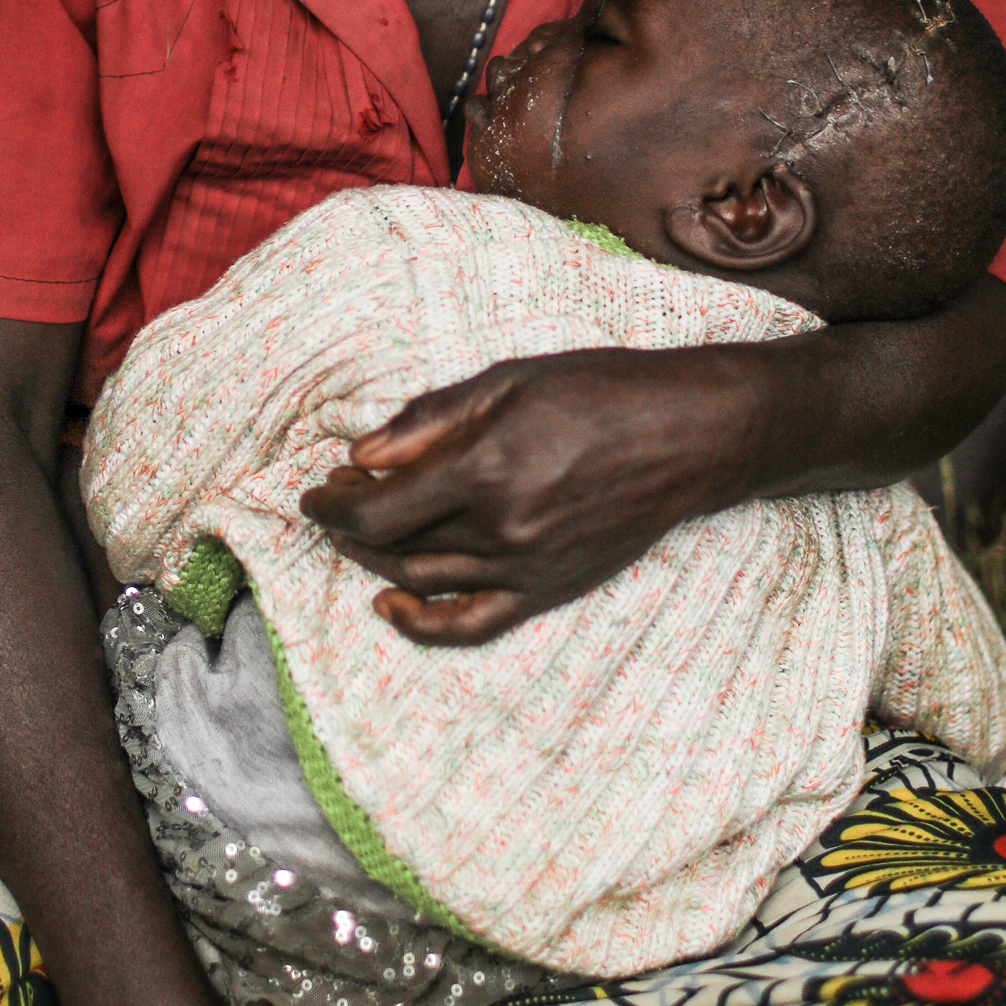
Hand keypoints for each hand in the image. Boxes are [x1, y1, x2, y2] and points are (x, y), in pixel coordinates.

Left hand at [299, 346, 768, 645]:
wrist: (690, 433)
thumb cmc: (599, 390)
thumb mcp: (507, 381)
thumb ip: (429, 421)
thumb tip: (361, 455)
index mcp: (486, 468)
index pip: (378, 511)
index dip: (333, 507)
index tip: (316, 492)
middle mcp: (503, 527)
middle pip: (394, 548)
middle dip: (350, 528)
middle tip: (336, 500)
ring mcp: (528, 566)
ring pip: (424, 582)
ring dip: (375, 564)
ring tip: (357, 536)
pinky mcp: (550, 588)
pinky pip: (474, 624)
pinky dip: (423, 624)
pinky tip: (391, 607)